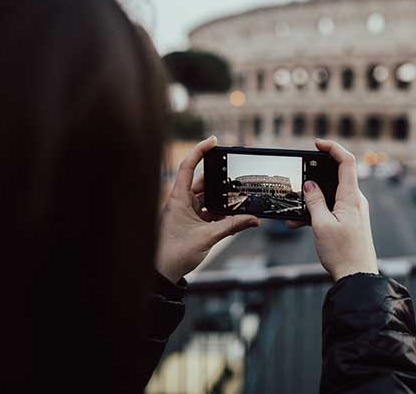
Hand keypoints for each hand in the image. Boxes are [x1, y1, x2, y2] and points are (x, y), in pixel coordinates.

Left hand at [157, 136, 259, 282]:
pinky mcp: (189, 223)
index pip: (188, 167)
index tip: (214, 141)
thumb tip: (254, 219)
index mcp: (178, 199)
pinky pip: (207, 211)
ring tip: (238, 200)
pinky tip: (232, 216)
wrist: (162, 275)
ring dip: (221, 200)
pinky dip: (219, 213)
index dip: (200, 151)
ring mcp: (184, 212)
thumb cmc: (175, 254)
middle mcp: (180, 202)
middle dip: (220, 181)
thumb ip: (233, 226)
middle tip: (236, 177)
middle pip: (202, 182)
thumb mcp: (208, 237)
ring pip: (206, 198)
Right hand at [291, 139, 377, 280]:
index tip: (317, 144)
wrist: (357, 278)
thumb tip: (310, 184)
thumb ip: (314, 202)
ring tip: (294, 217)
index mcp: (351, 197)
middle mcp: (355, 201)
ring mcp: (354, 211)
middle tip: (298, 182)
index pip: (347, 162)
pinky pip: (331, 209)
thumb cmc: (342, 253)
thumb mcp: (321, 225)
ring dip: (311, 202)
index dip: (333, 148)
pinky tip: (300, 225)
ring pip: (330, 195)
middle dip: (314, 178)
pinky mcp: (350, 221)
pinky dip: (316, 213)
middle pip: (336, 176)